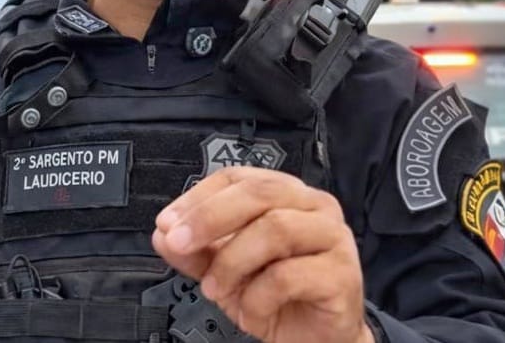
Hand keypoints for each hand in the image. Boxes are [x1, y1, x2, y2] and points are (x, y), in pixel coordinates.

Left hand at [151, 166, 373, 342]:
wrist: (316, 341)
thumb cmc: (277, 295)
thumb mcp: (224, 270)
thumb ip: (195, 250)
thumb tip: (163, 233)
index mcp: (284, 193)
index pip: (236, 177)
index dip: (197, 197)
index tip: (167, 223)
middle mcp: (312, 205)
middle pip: (257, 193)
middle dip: (209, 218)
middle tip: (179, 243)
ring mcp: (332, 236)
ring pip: (274, 229)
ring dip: (232, 261)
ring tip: (215, 288)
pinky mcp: (342, 274)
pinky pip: (289, 275)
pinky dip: (258, 296)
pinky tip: (251, 311)